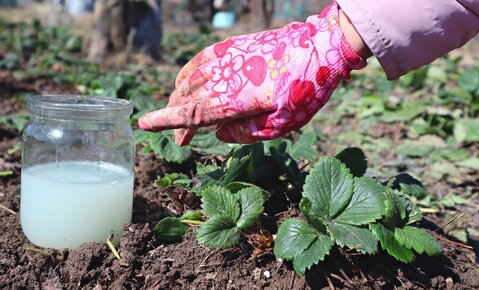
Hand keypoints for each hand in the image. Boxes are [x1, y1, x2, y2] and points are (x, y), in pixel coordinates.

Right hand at [138, 1, 364, 144]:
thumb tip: (221, 132)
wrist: (320, 47)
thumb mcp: (281, 125)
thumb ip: (246, 134)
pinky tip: (188, 82)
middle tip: (182, 140)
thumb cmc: (304, 90)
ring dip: (182, 99)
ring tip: (184, 116)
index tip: (144, 124)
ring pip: (189, 80)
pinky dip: (188, 75)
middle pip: (186, 99)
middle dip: (177, 119)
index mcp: (231, 100)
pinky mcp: (231, 47)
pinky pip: (199, 62)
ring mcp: (224, 58)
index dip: (165, 121)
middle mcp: (221, 77)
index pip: (189, 114)